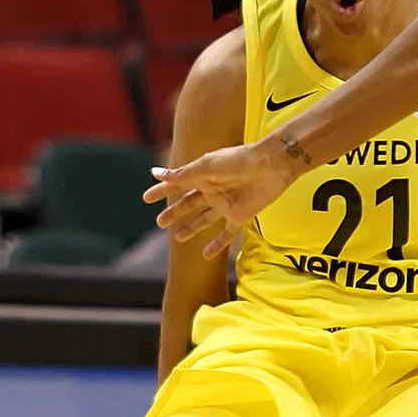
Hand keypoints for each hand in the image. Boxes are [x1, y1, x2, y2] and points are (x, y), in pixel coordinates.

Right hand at [143, 141, 296, 257]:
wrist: (271, 166)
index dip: (162, 190)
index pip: (178, 184)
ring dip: (191, 228)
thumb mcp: (206, 167)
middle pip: (189, 203)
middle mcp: (213, 189)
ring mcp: (226, 204)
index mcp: (203, 174)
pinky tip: (205, 255)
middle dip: (174, 212)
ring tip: (177, 238)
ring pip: (204, 219)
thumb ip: (182, 175)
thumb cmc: (238, 161)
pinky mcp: (240, 216)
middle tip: (159, 222)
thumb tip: (155, 173)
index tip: (146, 198)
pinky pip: (226, 234)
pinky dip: (216, 245)